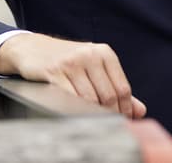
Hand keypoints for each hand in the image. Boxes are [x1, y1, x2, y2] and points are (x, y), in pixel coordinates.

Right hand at [0, 33, 146, 118]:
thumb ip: (116, 87)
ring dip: (91, 113)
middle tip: (107, 124)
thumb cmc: (67, 60)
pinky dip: (74, 109)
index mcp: (104, 53)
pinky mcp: (53, 72)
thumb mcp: (94, 67)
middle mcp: (89, 55)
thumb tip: (139, 110)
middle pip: (108, 96)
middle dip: (110, 114)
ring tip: (90, 118)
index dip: (125, 109)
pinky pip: (70, 98)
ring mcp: (71, 63)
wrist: (32, 48)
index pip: (122, 88)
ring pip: (89, 100)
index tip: (124, 120)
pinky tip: (74, 111)